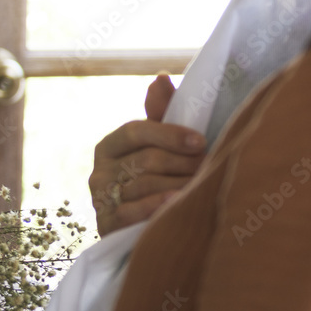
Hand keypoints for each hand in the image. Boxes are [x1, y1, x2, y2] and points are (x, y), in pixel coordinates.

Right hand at [89, 74, 205, 235]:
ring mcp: (100, 199)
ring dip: (178, 186)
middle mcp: (99, 170)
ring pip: (143, 185)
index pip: (135, 130)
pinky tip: (176, 203)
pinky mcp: (105, 224)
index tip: (201, 142)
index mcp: (110, 146)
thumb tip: (161, 77)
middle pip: (145, 160)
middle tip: (211, 167)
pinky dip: (155, 207)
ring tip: (203, 187)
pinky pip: (131, 212)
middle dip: (183, 164)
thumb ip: (160, 114)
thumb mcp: (160, 147)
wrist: (149, 233)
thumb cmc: (159, 183)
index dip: (169, 134)